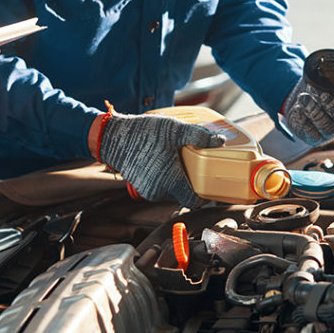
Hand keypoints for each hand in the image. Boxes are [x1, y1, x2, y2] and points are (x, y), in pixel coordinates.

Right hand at [93, 111, 224, 207]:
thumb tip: (219, 141)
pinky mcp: (140, 187)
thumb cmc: (143, 133)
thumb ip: (199, 136)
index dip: (204, 195)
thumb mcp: (175, 130)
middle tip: (194, 166)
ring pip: (170, 191)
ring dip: (176, 181)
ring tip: (177, 161)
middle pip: (183, 195)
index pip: (194, 202)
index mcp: (170, 181)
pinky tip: (163, 162)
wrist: (113, 137)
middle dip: (190, 183)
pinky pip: (158, 188)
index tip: (208, 184)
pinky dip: (163, 179)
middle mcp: (159, 191)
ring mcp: (148, 191)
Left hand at [284, 77, 333, 145]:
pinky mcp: (315, 138)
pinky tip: (297, 109)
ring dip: (313, 111)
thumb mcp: (322, 81)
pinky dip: (302, 119)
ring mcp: (331, 133)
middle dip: (329, 104)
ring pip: (326, 126)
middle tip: (319, 93)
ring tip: (303, 97)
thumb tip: (321, 67)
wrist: (300, 103)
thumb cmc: (316, 91)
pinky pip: (310, 132)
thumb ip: (324, 76)